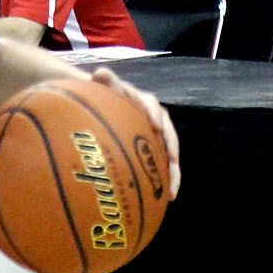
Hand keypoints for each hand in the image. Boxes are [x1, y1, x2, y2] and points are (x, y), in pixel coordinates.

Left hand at [91, 67, 180, 199]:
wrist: (107, 104)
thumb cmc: (106, 95)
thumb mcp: (105, 86)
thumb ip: (105, 81)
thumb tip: (101, 73)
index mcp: (147, 103)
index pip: (154, 108)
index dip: (155, 116)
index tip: (156, 126)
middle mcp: (157, 121)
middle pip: (169, 138)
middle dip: (172, 155)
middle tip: (172, 168)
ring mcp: (157, 138)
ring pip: (169, 157)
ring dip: (172, 175)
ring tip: (171, 193)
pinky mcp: (153, 151)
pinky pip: (162, 167)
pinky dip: (164, 181)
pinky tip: (163, 198)